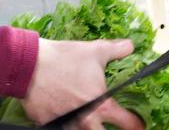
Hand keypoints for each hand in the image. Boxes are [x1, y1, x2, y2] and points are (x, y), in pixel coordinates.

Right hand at [23, 39, 145, 129]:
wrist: (29, 65)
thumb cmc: (63, 58)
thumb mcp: (96, 50)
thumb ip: (117, 50)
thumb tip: (131, 46)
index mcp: (101, 105)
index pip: (127, 122)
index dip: (136, 124)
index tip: (139, 125)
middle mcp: (86, 120)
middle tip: (110, 125)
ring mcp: (66, 124)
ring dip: (86, 128)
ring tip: (87, 120)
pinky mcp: (47, 123)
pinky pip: (60, 127)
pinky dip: (64, 124)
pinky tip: (65, 116)